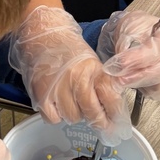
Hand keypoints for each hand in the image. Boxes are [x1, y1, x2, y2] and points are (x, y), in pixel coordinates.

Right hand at [8, 6, 131, 144]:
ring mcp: (58, 87)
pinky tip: (57, 104)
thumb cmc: (67, 49)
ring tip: (72, 101)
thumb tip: (111, 109)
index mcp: (92, 69)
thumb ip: (102, 82)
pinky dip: (56, 115)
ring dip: (74, 114)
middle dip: (99, 122)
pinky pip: (53, 119)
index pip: (110, 98)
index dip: (116, 114)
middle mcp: (76, 79)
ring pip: (73, 118)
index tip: (118, 124)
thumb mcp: (91, 61)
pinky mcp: (41, 94)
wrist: (42, 34)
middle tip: (101, 125)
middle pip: (92, 113)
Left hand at [96, 10, 159, 100]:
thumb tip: (121, 65)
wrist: (141, 35)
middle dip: (139, 77)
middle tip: (120, 79)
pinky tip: (135, 80)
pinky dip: (145, 90)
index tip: (121, 63)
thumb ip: (127, 44)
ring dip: (139, 84)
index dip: (138, 59)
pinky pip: (158, 93)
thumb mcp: (130, 27)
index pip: (157, 50)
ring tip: (124, 77)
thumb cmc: (139, 29)